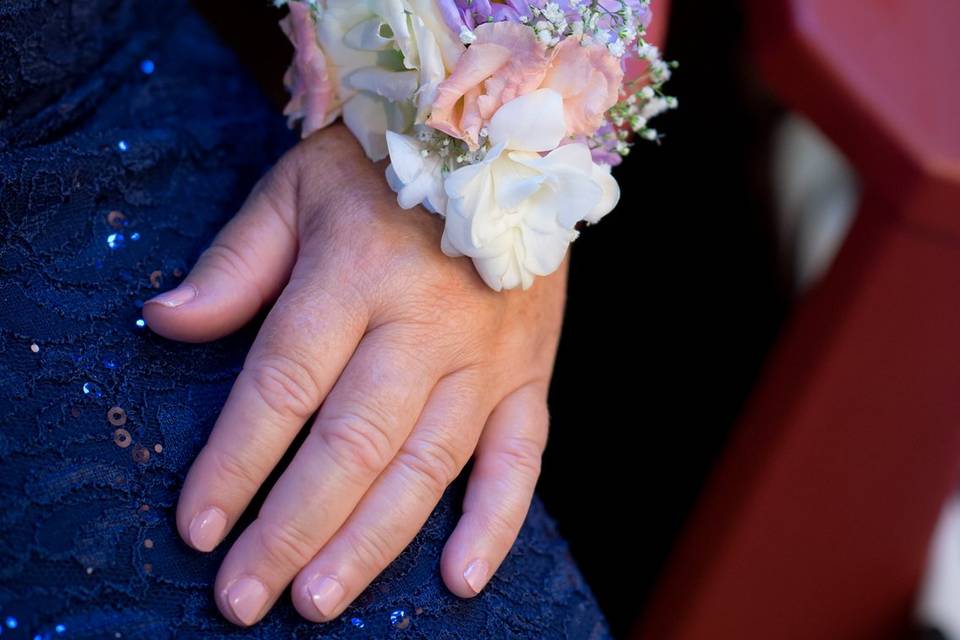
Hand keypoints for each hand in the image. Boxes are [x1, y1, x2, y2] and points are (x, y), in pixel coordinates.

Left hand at [144, 124, 567, 625]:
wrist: (504, 145)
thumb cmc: (385, 170)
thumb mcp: (296, 190)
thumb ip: (235, 262)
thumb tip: (163, 324)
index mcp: (356, 273)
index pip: (284, 383)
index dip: (237, 461)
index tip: (199, 527)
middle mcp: (424, 324)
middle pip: (351, 442)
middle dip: (292, 528)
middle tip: (244, 599)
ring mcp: (486, 357)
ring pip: (428, 465)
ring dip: (372, 541)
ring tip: (318, 601)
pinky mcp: (528, 375)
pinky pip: (521, 458)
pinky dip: (494, 521)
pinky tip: (458, 580)